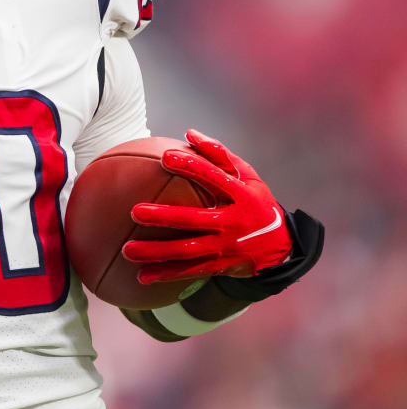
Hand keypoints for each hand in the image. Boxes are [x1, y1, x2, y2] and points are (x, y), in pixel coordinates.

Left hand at [121, 129, 292, 283]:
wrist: (281, 245)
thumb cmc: (256, 201)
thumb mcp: (248, 176)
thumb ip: (220, 154)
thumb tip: (189, 132)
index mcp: (242, 196)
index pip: (215, 177)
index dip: (191, 166)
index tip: (165, 157)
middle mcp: (234, 223)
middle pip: (195, 220)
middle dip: (165, 217)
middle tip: (135, 212)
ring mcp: (227, 247)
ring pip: (188, 251)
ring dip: (157, 252)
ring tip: (127, 250)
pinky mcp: (221, 266)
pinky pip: (190, 272)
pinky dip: (166, 275)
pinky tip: (141, 277)